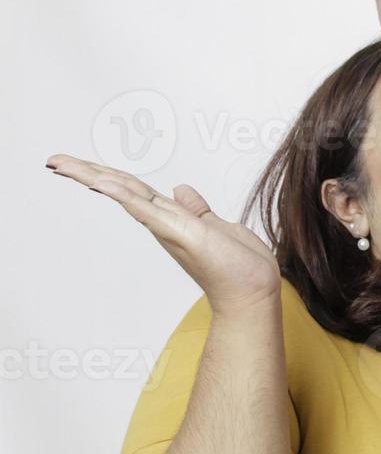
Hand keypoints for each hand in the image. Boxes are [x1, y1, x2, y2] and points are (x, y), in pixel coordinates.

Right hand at [46, 155, 280, 313]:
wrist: (254, 293)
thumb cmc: (239, 267)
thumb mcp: (218, 228)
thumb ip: (197, 210)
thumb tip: (180, 189)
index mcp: (172, 217)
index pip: (134, 188)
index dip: (106, 173)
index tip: (76, 163)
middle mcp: (164, 222)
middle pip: (121, 189)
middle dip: (87, 173)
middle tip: (53, 160)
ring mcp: (169, 228)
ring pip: (126, 195)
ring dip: (95, 178)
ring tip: (63, 165)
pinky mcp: (181, 233)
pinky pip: (148, 211)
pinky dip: (126, 196)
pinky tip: (103, 183)